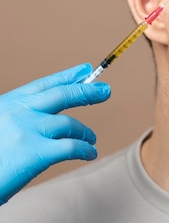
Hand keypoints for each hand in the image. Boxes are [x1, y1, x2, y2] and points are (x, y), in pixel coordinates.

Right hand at [0, 63, 110, 203]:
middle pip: (63, 95)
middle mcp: (20, 111)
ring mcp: (29, 130)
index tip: (84, 69)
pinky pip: (72, 147)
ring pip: (70, 124)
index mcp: (9, 103)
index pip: (44, 84)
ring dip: (85, 131)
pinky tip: (90, 153)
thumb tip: (45, 118)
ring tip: (91, 138)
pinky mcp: (37, 153)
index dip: (67, 76)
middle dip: (87, 91)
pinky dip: (85, 150)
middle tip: (104, 91)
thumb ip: (16, 119)